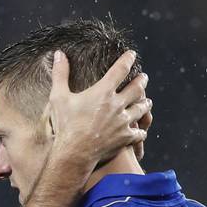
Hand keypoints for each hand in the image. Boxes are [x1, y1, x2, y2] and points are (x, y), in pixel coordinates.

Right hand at [47, 50, 151, 164]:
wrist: (74, 152)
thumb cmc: (65, 125)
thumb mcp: (59, 97)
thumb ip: (60, 74)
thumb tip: (59, 54)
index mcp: (103, 92)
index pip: (120, 70)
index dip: (128, 60)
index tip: (132, 55)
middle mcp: (117, 104)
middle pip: (136, 88)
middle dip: (141, 81)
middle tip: (143, 77)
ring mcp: (123, 122)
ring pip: (141, 108)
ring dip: (145, 103)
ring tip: (147, 100)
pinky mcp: (125, 137)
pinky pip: (139, 132)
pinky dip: (141, 130)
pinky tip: (141, 130)